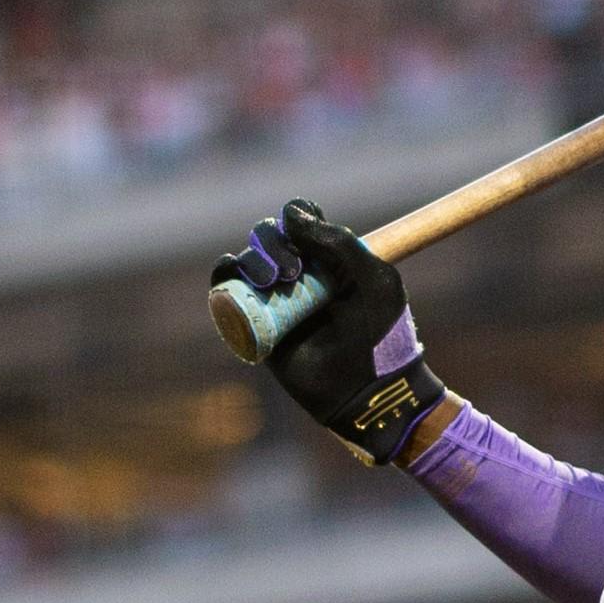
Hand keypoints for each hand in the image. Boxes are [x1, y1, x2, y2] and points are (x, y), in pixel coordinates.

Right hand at [213, 200, 444, 461]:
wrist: (366, 388)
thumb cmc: (378, 333)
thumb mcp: (372, 278)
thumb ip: (338, 241)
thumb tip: (290, 214)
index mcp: (331, 259)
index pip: (303, 222)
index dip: (298, 217)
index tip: (304, 228)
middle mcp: (302, 276)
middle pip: (271, 236)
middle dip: (274, 242)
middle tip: (294, 271)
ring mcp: (276, 300)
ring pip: (248, 260)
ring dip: (254, 259)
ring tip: (273, 282)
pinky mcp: (255, 324)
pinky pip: (228, 291)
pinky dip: (225, 275)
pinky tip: (235, 276)